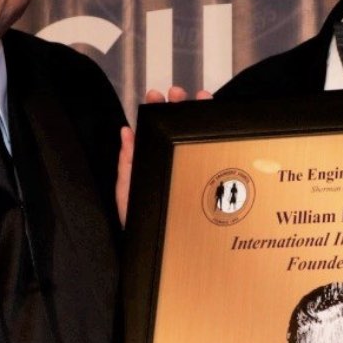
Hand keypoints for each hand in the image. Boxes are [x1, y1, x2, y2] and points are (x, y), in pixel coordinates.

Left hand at [118, 87, 213, 225]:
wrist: (159, 251)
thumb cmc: (140, 223)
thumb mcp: (128, 192)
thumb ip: (127, 164)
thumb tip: (126, 132)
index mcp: (153, 162)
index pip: (157, 131)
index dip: (157, 112)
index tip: (155, 95)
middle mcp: (174, 161)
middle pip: (179, 129)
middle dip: (179, 106)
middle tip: (177, 92)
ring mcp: (192, 169)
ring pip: (197, 137)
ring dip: (198, 113)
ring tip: (199, 97)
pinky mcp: (209, 181)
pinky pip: (213, 155)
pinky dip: (216, 136)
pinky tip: (215, 119)